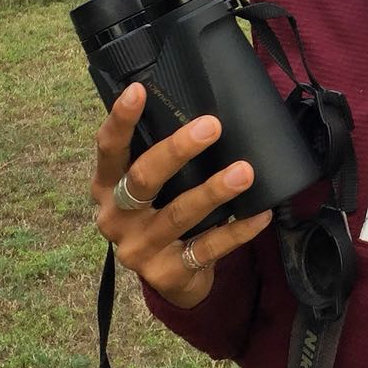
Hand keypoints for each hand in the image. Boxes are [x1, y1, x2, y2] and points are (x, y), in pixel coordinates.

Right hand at [91, 81, 272, 307]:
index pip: (108, 149)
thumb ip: (155, 153)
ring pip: (180, 214)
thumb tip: (195, 104)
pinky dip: (237, 230)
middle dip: (177, 151)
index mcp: (106, 186)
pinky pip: (207, 248)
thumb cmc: (159, 211)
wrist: (168, 277)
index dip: (120, 120)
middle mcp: (115, 218)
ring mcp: (139, 250)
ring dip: (214, 191)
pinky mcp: (167, 273)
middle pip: (143, 179)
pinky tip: (261, 213)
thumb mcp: (146, 186)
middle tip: (212, 125)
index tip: (138, 90)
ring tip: (245, 171)